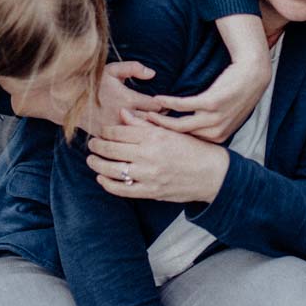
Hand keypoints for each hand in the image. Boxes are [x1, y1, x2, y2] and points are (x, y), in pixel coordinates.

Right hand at [83, 61, 161, 135]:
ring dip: (147, 131)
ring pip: (139, 134)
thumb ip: (133, 68)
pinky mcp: (107, 136)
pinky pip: (124, 142)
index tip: (163, 105)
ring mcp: (115, 127)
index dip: (163, 106)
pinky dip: (132, 141)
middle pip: (151, 122)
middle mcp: (124, 115)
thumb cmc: (92, 82)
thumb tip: (153, 74)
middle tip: (162, 119)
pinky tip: (138, 139)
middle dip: (159, 120)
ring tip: (153, 129)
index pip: (156, 106)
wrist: (68, 99)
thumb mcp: (112, 70)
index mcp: (128, 98)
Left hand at [87, 110, 229, 201]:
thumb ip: (145, 123)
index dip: (105, 131)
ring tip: (91, 161)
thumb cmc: (194, 149)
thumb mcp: (171, 131)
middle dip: (97, 146)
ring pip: (112, 169)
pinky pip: (122, 189)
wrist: (213, 174)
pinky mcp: (150, 191)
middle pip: (111, 149)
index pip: (119, 131)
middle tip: (91, 144)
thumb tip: (123, 113)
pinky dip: (108, 184)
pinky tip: (102, 179)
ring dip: (97, 165)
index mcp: (154, 136)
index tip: (101, 131)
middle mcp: (148, 154)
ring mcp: (148, 175)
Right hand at [149, 55, 269, 142]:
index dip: (169, 140)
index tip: (152, 137)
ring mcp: (215, 118)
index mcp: (218, 138)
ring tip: (145, 115)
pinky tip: (158, 99)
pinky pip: (184, 105)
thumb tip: (188, 130)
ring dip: (160, 119)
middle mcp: (216, 132)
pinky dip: (168, 102)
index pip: (188, 143)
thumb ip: (208, 126)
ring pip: (180, 124)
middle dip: (159, 134)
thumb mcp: (225, 116)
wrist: (253, 74)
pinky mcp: (212, 102)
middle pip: (181, 137)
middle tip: (141, 128)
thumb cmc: (237, 93)